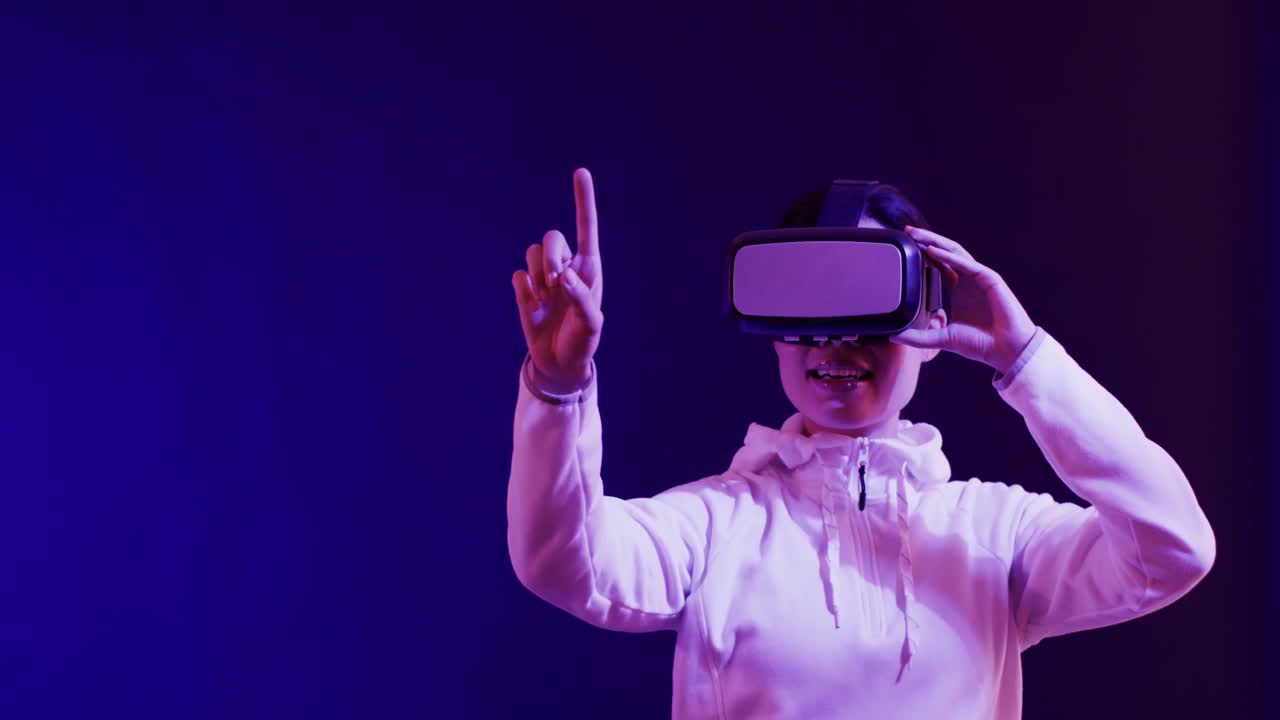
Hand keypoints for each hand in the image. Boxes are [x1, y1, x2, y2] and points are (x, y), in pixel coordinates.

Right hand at [511, 168, 603, 392]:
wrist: (560, 364)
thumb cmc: (583, 342)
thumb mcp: (591, 325)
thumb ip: (582, 299)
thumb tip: (564, 276)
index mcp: (589, 268)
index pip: (587, 227)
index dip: (583, 199)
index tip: (581, 172)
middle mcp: (566, 267)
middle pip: (552, 237)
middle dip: (551, 254)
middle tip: (556, 280)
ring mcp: (544, 278)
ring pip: (532, 253)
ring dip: (538, 272)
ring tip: (546, 296)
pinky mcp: (525, 291)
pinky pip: (518, 276)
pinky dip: (524, 290)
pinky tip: (533, 307)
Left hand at [890, 226, 1036, 374]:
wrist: (1006, 351)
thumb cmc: (980, 344)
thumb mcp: (942, 339)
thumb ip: (918, 338)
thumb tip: (895, 337)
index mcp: (958, 290)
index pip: (938, 265)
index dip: (923, 254)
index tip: (904, 247)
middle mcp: (968, 280)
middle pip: (945, 253)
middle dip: (926, 240)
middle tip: (907, 232)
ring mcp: (979, 277)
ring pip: (955, 252)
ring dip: (936, 242)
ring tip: (917, 235)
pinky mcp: (989, 279)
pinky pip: (966, 264)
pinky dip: (949, 256)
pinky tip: (932, 250)